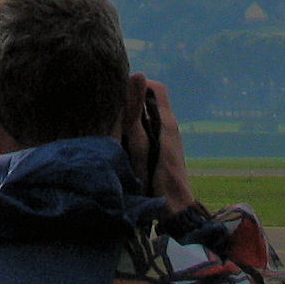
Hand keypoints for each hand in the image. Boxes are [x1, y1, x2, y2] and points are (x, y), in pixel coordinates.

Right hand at [123, 75, 197, 213]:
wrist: (173, 209)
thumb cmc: (154, 174)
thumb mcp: (139, 140)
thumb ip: (134, 109)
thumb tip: (137, 74)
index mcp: (166, 119)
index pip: (156, 87)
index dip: (138, 85)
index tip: (119, 92)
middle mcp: (170, 126)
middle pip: (150, 103)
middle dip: (132, 102)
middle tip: (111, 110)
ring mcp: (168, 140)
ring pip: (148, 119)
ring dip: (133, 120)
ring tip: (114, 127)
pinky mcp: (164, 153)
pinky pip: (149, 133)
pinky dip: (136, 133)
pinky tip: (123, 144)